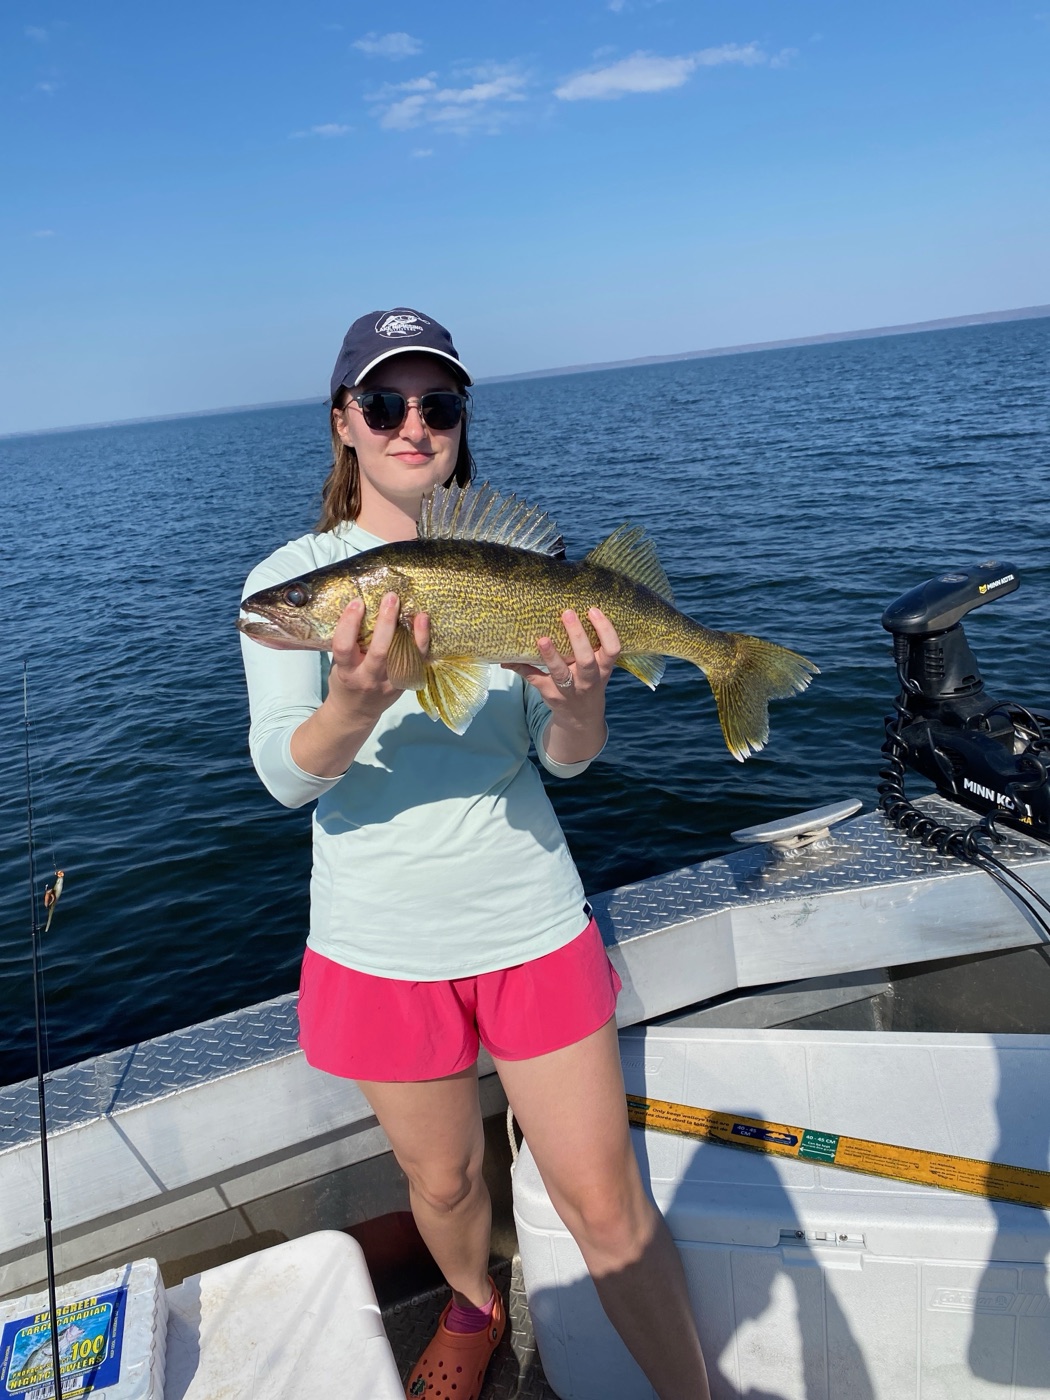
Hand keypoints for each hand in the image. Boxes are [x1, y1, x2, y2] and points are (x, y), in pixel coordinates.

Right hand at [329, 592, 429, 714]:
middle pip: (378, 651)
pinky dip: (422, 642)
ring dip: (412, 633)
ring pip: (403, 657)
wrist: (356, 712)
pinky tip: (424, 623)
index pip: (344, 647)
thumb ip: (348, 642)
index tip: (357, 602)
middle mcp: (368, 678)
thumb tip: (361, 606)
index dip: (349, 623)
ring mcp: (389, 683)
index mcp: (346, 671)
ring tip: (416, 611)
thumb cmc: (345, 681)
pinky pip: (416, 661)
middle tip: (390, 598)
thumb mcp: (338, 664)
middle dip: (385, 623)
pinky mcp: (404, 684)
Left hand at [503, 608, 619, 762]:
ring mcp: (569, 689)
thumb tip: (569, 609)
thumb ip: (592, 645)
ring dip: (550, 655)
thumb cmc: (588, 681)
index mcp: (603, 668)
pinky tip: (507, 659)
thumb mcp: (597, 667)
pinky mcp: (550, 693)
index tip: (593, 610)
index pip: (612, 649)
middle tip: (568, 614)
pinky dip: (520, 667)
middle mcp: (588, 680)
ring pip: (560, 672)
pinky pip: (534, 678)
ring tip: (542, 639)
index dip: (605, 630)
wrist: (581, 717)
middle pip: (586, 659)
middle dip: (577, 637)